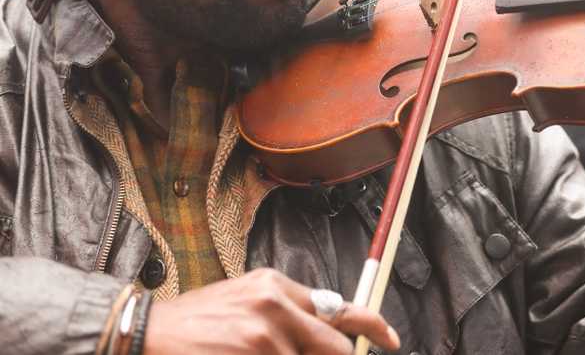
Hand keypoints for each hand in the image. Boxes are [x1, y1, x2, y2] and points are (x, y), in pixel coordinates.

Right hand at [145, 268, 400, 353]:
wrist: (144, 334)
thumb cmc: (194, 324)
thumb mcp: (245, 299)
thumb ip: (288, 312)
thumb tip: (328, 333)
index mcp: (277, 285)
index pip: (342, 307)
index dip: (374, 328)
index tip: (391, 341)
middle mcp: (276, 306)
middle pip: (336, 348)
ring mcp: (264, 337)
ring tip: (253, 352)